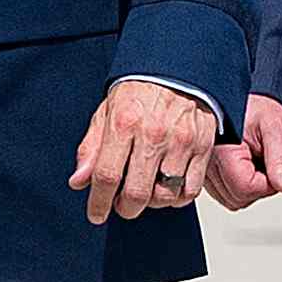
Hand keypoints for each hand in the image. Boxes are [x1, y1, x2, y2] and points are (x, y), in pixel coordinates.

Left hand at [72, 76, 222, 220]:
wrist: (178, 68)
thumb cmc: (140, 90)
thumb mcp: (106, 112)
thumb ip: (91, 148)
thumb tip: (78, 180)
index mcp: (124, 123)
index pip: (106, 175)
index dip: (98, 202)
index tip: (96, 213)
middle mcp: (153, 134)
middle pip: (136, 193)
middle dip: (124, 208)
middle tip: (121, 204)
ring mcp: (181, 142)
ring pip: (164, 195)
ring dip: (150, 203)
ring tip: (144, 192)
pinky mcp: (202, 147)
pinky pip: (190, 191)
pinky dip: (176, 198)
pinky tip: (166, 189)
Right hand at [204, 91, 281, 209]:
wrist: (251, 99)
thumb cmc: (261, 109)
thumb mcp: (276, 130)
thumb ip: (281, 162)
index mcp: (221, 150)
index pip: (245, 189)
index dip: (266, 183)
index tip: (270, 164)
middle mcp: (206, 161)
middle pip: (237, 199)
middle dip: (258, 186)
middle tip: (264, 161)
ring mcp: (204, 168)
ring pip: (231, 200)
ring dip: (248, 188)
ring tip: (253, 161)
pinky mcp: (207, 173)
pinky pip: (225, 194)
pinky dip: (239, 186)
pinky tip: (245, 166)